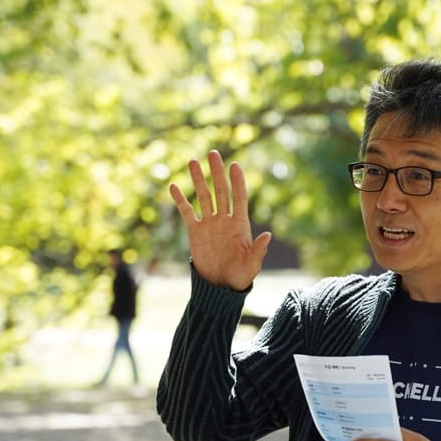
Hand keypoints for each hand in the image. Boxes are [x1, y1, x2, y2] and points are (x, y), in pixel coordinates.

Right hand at [169, 149, 271, 291]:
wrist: (220, 286)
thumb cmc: (240, 277)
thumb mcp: (251, 265)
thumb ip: (258, 250)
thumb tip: (268, 235)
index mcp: (240, 224)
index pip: (239, 197)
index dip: (237, 181)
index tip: (234, 165)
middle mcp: (224, 219)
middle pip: (220, 190)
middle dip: (217, 172)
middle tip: (213, 153)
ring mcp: (209, 223)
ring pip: (203, 196)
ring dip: (198, 179)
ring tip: (192, 161)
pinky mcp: (195, 231)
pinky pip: (187, 212)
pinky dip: (180, 199)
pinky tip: (173, 186)